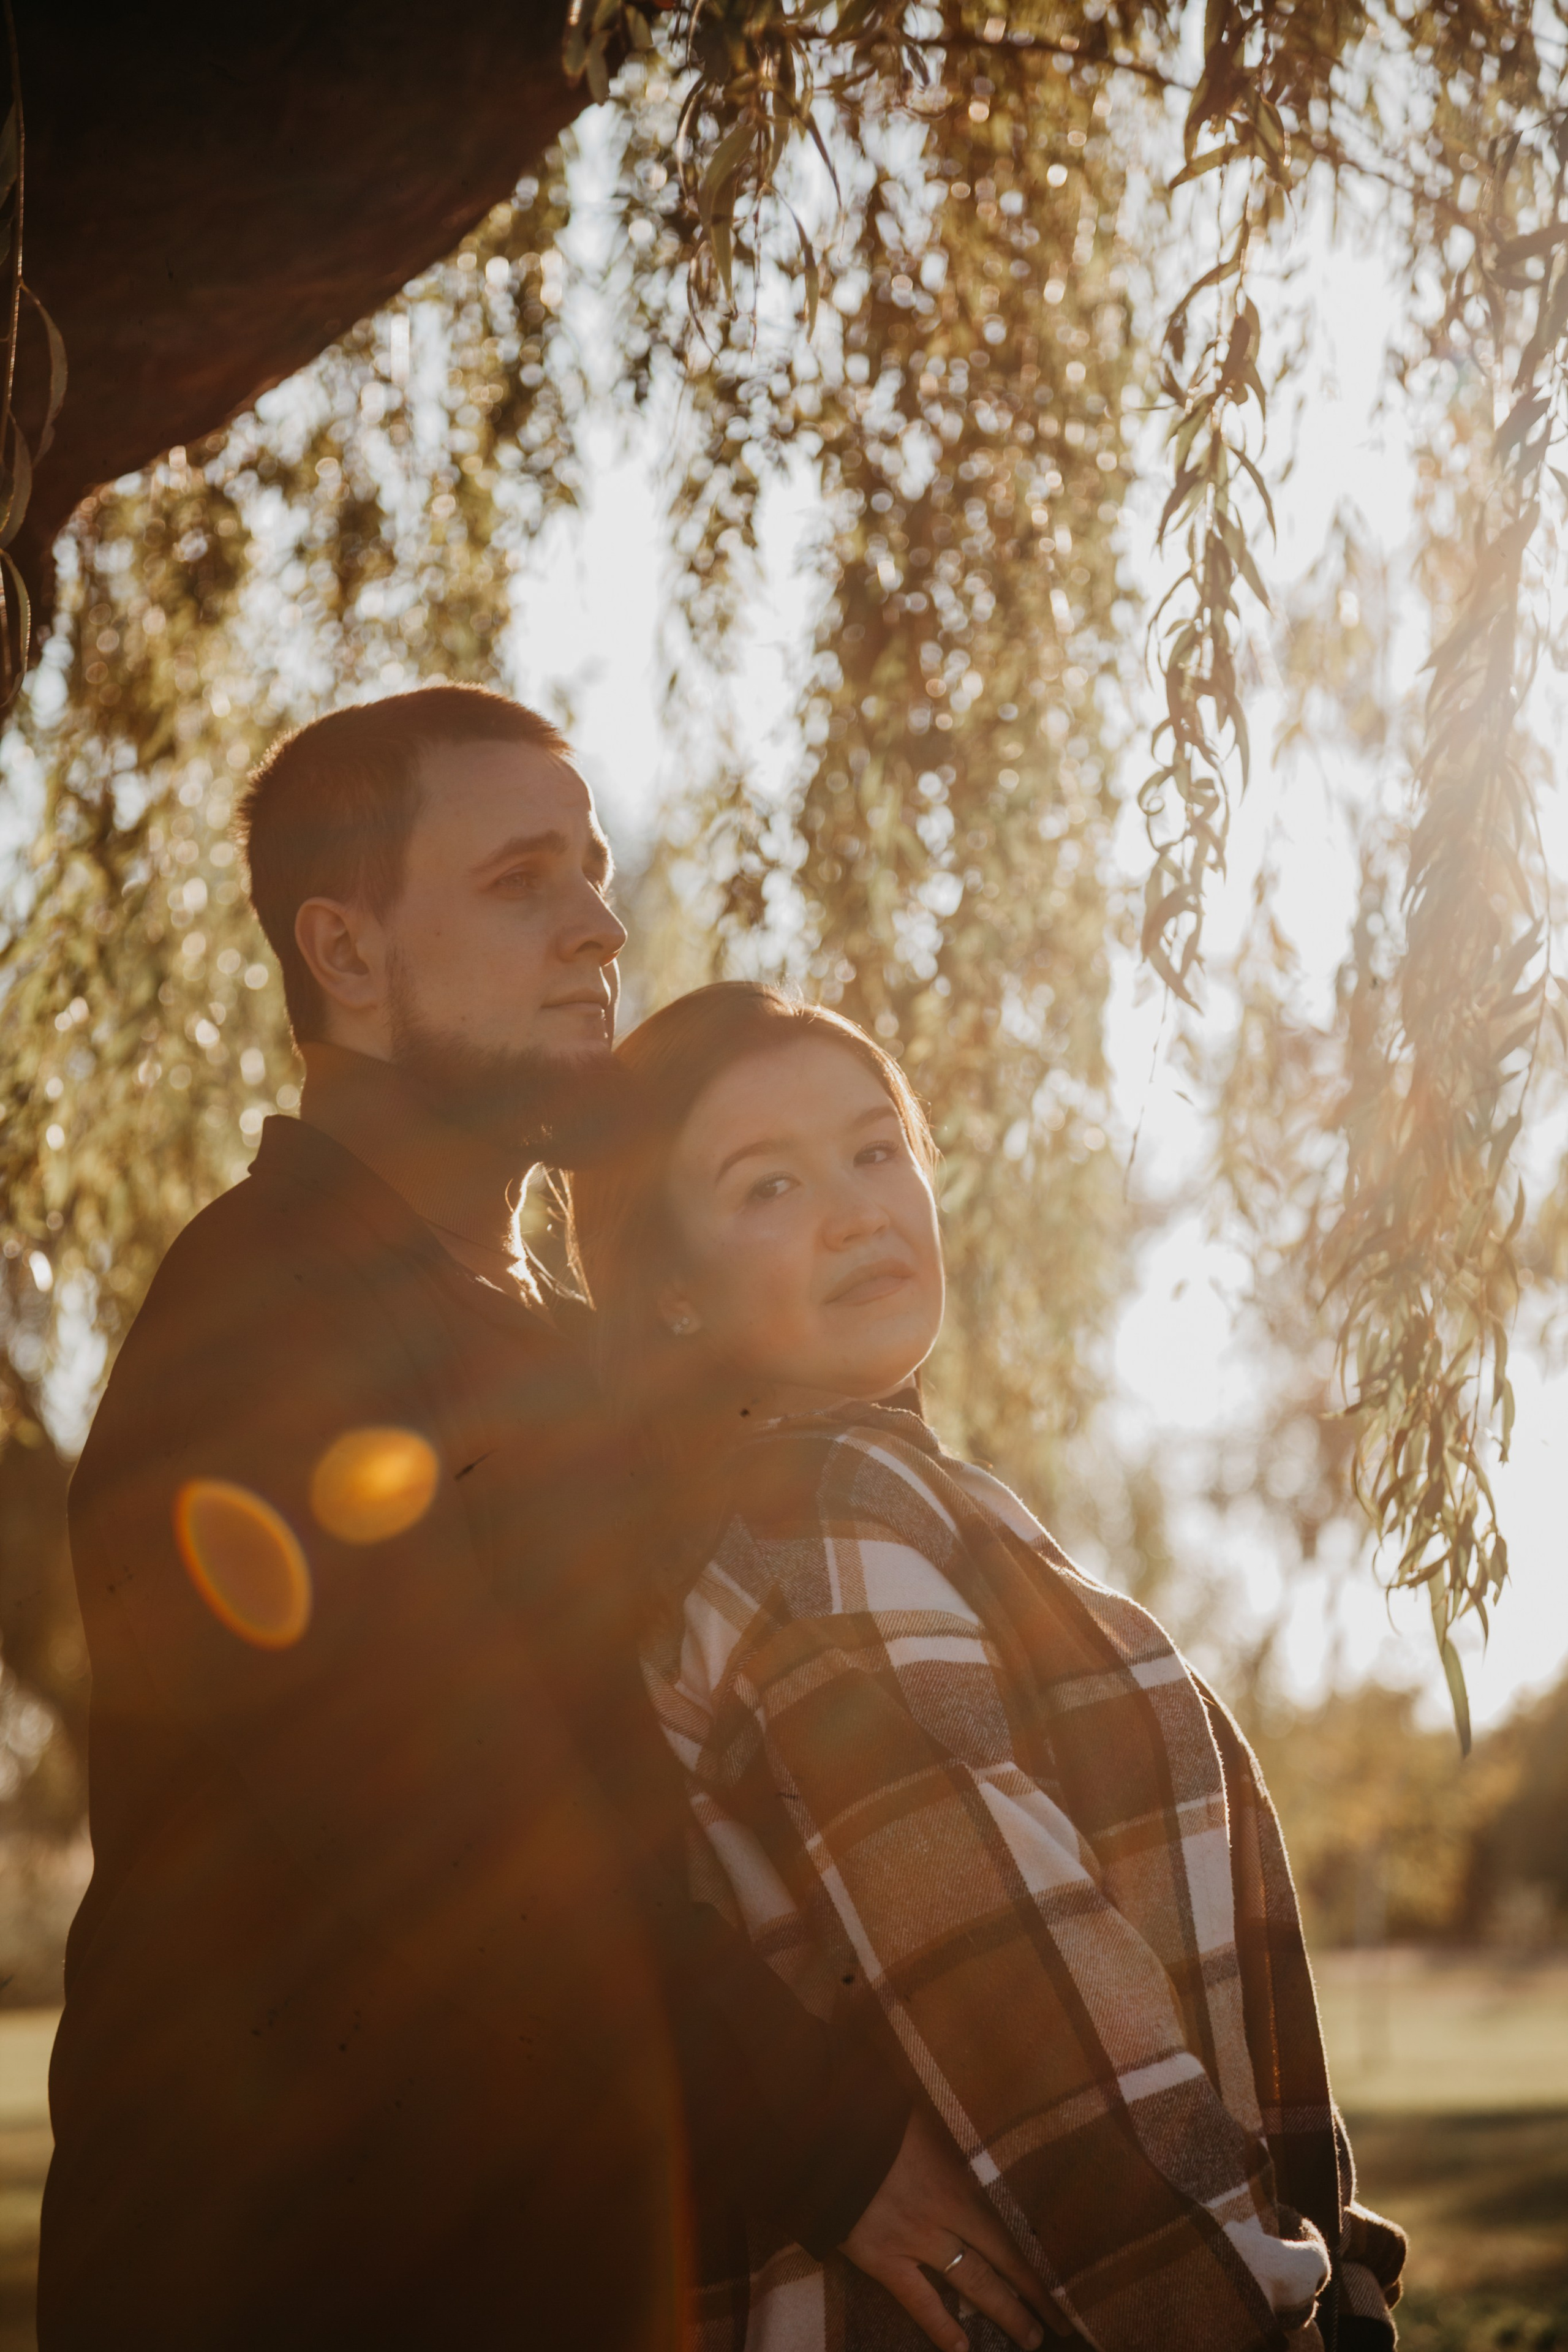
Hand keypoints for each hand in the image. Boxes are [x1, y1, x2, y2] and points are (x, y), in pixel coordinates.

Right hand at [839, 2106, 1056, 2351]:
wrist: (828, 2133)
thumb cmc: (879, 2120)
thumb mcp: (925, 2126)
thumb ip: (951, 2152)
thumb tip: (975, 2156)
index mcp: (959, 2183)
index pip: (1009, 2235)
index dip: (1035, 2267)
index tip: (1061, 2290)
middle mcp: (946, 2217)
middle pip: (999, 2265)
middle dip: (1030, 2298)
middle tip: (1056, 2328)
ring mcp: (915, 2241)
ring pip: (971, 2283)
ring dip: (1003, 2312)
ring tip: (1029, 2340)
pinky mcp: (881, 2258)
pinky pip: (917, 2299)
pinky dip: (940, 2326)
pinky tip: (961, 2350)